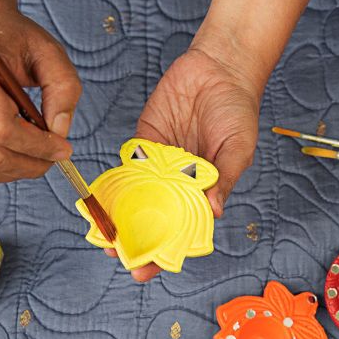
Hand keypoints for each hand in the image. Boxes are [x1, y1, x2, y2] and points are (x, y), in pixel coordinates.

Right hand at [0, 0, 80, 182]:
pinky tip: (20, 150)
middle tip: (57, 154)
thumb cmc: (14, 36)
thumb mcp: (49, 50)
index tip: (64, 147)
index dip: (37, 146)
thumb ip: (63, 88)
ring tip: (39, 153)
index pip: (1, 127)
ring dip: (17, 170)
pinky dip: (2, 168)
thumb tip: (60, 132)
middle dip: (31, 163)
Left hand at [107, 46, 260, 281]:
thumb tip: (213, 212)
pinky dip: (113, 185)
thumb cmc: (237, 110)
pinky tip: (100, 202)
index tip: (148, 270)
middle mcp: (179, 183)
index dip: (166, 252)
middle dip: (136, 240)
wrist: (219, 68)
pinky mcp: (143, 143)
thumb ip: (225, 179)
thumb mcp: (238, 148)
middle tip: (117, 256)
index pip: (183, 230)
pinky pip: (126, 168)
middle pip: (154, 219)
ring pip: (136, 199)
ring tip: (104, 237)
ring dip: (119, 218)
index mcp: (205, 191)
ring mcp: (159, 165)